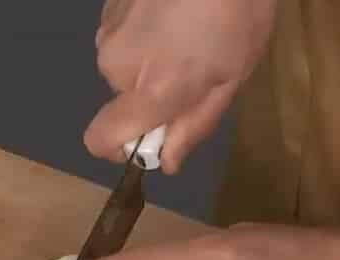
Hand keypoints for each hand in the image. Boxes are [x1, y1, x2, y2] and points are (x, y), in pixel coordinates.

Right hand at [86, 0, 278, 173]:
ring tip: (187, 33)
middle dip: (153, 94)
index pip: (101, 139)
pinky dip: (143, 35)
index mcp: (151, 89)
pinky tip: (172, 13)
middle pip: (123, 102)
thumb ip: (194, 124)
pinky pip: (121, 39)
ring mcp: (108, 32)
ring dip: (149, 62)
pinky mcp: (108, 7)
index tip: (149, 138)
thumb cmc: (239, 13)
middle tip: (194, 66)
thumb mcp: (231, 78)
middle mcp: (117, 64)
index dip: (120, 148)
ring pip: (122, 68)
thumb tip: (165, 164)